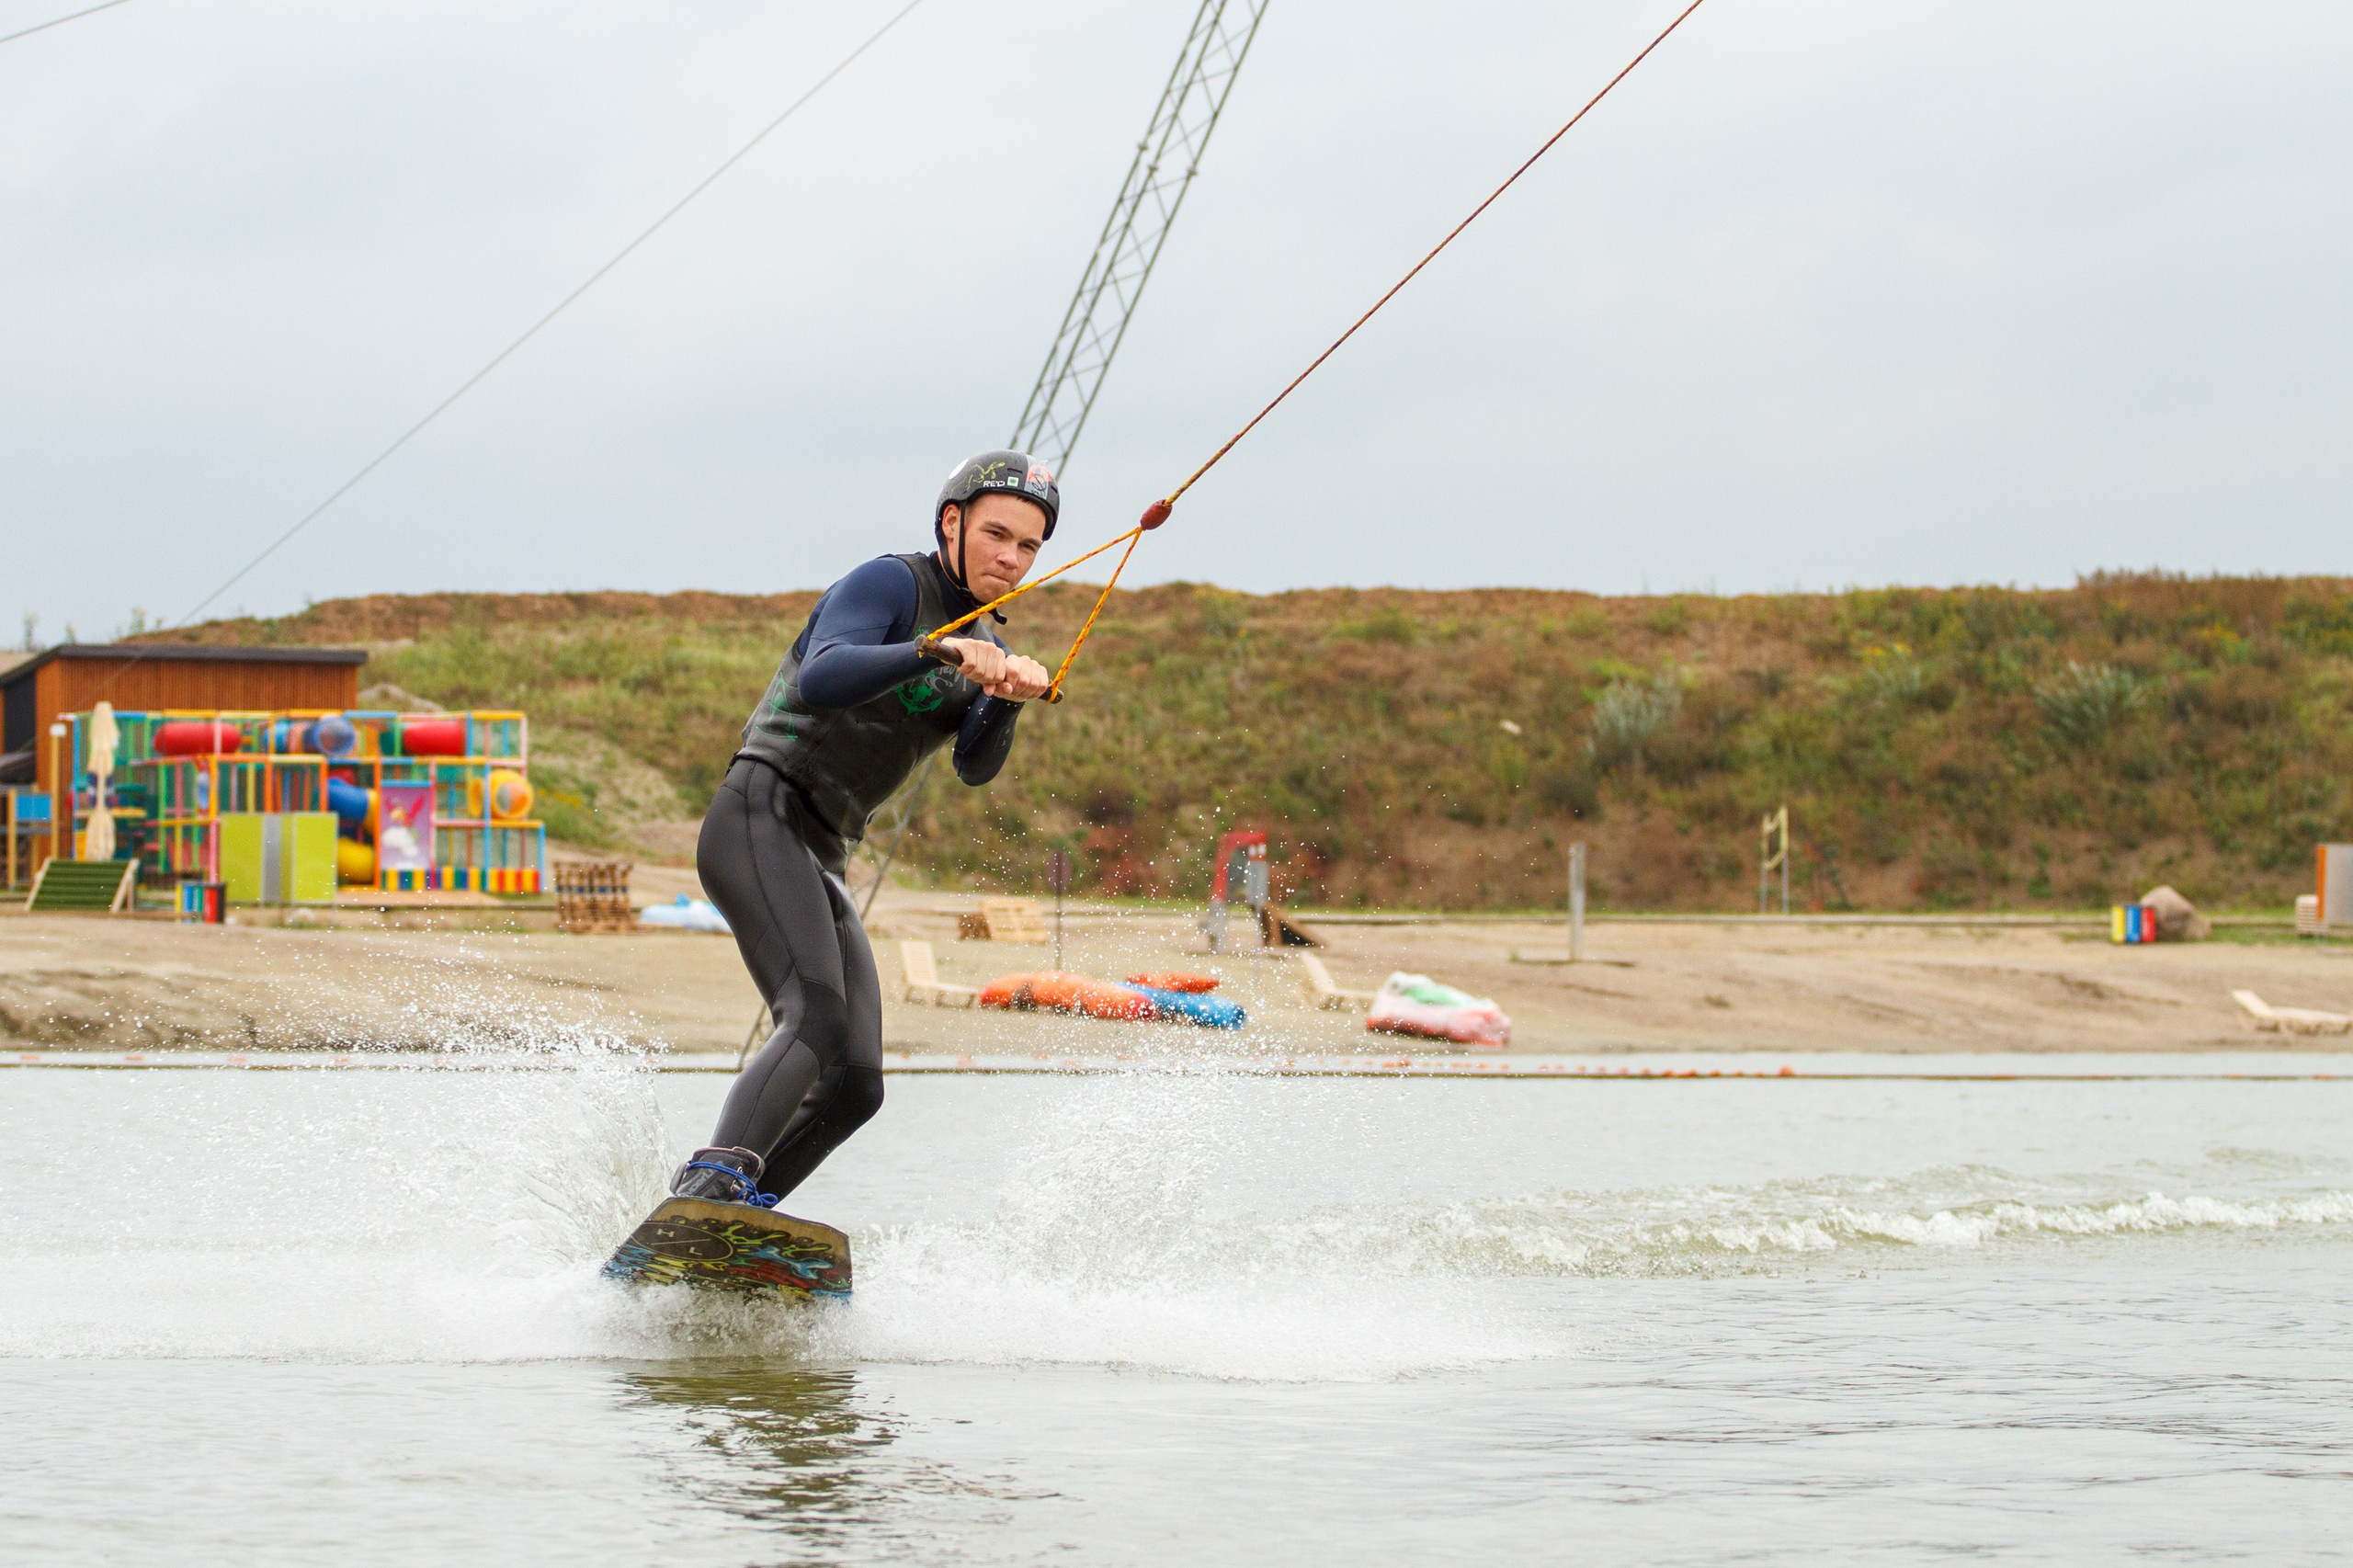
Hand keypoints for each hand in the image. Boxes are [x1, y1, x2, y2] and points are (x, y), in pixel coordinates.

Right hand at [934, 639, 1049, 701]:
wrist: (951, 650)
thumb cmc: (969, 662)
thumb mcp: (983, 675)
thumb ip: (992, 684)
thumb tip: (1003, 691)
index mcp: (1000, 654)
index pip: (998, 678)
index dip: (987, 681)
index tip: (979, 675)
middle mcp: (992, 647)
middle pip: (989, 676)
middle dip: (977, 678)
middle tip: (970, 671)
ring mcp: (981, 644)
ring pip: (979, 671)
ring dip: (969, 674)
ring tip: (965, 667)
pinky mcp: (969, 644)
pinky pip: (970, 665)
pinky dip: (963, 669)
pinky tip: (961, 664)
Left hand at [988, 654, 1050, 701]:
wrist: (1015, 682)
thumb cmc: (1005, 684)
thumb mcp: (998, 687)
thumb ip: (1000, 688)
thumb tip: (1008, 689)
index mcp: (1011, 660)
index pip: (1014, 673)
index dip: (1012, 685)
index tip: (1008, 689)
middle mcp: (1024, 660)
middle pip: (1025, 681)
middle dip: (1019, 691)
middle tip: (1015, 693)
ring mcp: (1035, 664)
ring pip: (1035, 684)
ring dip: (1027, 693)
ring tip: (1021, 693)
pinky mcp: (1043, 671)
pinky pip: (1042, 686)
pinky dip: (1035, 693)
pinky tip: (1029, 692)